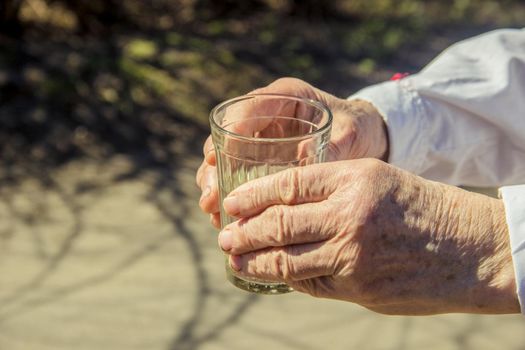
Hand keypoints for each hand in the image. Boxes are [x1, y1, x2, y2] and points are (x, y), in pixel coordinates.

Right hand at [196, 77, 388, 227]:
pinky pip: (237, 174)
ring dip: (215, 183)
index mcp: (288, 96)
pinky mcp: (260, 160)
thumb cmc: (358, 129)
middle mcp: (267, 115)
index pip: (251, 106)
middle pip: (228, 135)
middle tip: (212, 196)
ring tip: (211, 211)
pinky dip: (229, 194)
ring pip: (226, 157)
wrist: (366, 138)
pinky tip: (222, 217)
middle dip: (214, 165)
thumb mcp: (351, 135)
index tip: (216, 156)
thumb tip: (310, 162)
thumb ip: (333, 146)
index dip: (231, 130)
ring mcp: (261, 138)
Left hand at [218, 159, 518, 314]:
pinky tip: (272, 274)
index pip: (287, 184)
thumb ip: (330, 191)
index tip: (231, 203)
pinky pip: (310, 282)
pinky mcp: (357, 288)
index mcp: (354, 179)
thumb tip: (282, 209)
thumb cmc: (419, 207)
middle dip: (243, 232)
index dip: (252, 195)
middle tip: (224, 236)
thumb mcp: (376, 179)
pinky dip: (287, 278)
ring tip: (234, 259)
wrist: (469, 248)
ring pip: (286, 260)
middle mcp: (349, 215)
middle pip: (278, 223)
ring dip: (254, 261)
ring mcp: (352, 255)